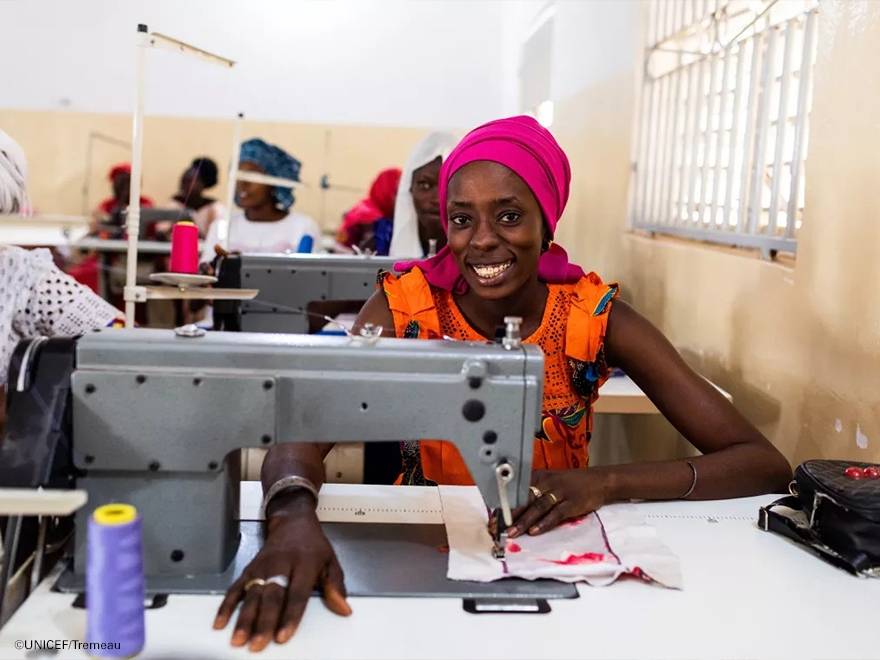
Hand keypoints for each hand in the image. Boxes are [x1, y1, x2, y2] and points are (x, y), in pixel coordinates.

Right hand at [213, 509, 350, 651]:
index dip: (290, 616)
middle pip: (271, 596)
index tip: (283, 636)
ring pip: (252, 594)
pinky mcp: (250, 568)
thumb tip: (344, 609)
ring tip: (238, 639)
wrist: (292, 521)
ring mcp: (263, 567)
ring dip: (244, 618)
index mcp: (305, 563)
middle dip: (263, 622)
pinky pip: (236, 588)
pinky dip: (227, 606)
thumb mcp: (331, 561)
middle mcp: (281, 565)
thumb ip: (336, 586)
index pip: (296, 594)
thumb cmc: (313, 545)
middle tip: (258, 644)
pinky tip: (220, 622)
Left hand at [506, 468, 611, 537]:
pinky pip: (555, 514)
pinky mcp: (572, 503)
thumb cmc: (571, 484)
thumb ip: (534, 492)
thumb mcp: (551, 481)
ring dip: (523, 521)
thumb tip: (513, 510)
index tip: (492, 519)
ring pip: (537, 507)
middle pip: (524, 499)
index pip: (517, 491)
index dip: (504, 505)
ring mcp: (560, 492)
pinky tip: (534, 531)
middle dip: (509, 515)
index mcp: (539, 476)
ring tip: (512, 533)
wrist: (599, 481)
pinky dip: (544, 523)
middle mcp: (547, 482)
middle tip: (497, 528)